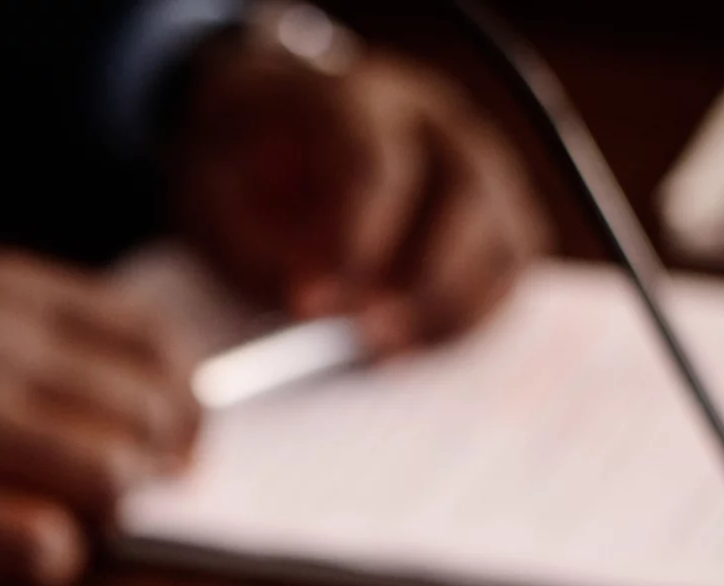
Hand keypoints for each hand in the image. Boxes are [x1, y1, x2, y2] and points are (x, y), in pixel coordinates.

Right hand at [0, 254, 200, 585]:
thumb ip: (29, 321)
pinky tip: (8, 555)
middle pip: (142, 418)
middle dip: (152, 468)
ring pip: (105, 484)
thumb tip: (140, 379)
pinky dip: (45, 562)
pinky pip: (37, 549)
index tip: (176, 439)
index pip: (151, 342)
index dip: (184, 401)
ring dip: (104, 518)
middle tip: (122, 496)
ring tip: (63, 522)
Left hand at [169, 32, 548, 352]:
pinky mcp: (494, 210)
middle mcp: (433, 119)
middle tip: (366, 336)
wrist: (274, 134)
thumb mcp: (213, 196)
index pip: (375, 161)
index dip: (350, 240)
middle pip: (465, 191)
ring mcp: (475, 161)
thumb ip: (257, 248)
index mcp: (356, 96)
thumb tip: (316, 310)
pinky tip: (413, 346)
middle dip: (419, 277)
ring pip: (503, 234)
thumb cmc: (244, 166)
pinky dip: (472, 317)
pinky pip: (510, 269)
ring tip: (385, 351)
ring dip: (452, 306)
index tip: (310, 304)